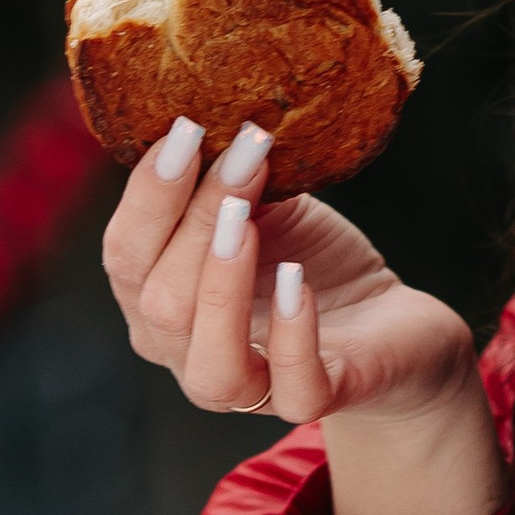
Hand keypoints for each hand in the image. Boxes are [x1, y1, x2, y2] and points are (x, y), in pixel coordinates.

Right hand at [101, 118, 506, 514]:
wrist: (390, 324)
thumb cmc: (309, 263)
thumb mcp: (264, 210)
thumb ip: (226, 181)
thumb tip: (209, 115)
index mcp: (159, 299)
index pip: (124, 255)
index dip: (146, 194)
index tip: (186, 127)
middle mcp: (188, 352)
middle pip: (160, 300)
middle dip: (194, 220)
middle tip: (242, 151)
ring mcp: (251, 387)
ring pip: (211, 362)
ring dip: (221, 285)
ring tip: (246, 218)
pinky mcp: (316, 399)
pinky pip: (293, 386)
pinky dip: (293, 333)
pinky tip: (298, 279)